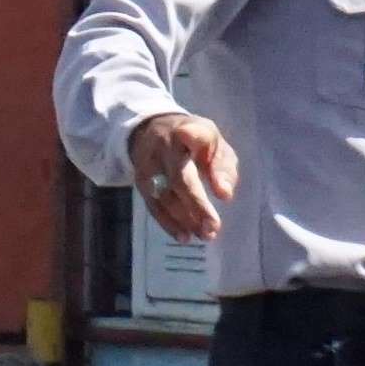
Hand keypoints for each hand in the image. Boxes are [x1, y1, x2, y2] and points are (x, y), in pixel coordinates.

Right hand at [129, 111, 238, 243]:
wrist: (150, 129)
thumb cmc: (193, 139)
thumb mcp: (213, 143)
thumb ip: (222, 167)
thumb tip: (225, 195)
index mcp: (186, 131)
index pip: (192, 137)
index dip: (202, 155)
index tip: (219, 184)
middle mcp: (163, 147)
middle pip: (179, 178)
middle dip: (197, 205)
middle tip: (213, 228)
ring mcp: (147, 165)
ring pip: (164, 195)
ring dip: (184, 218)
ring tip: (204, 235)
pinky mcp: (139, 181)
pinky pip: (153, 205)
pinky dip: (168, 222)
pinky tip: (184, 236)